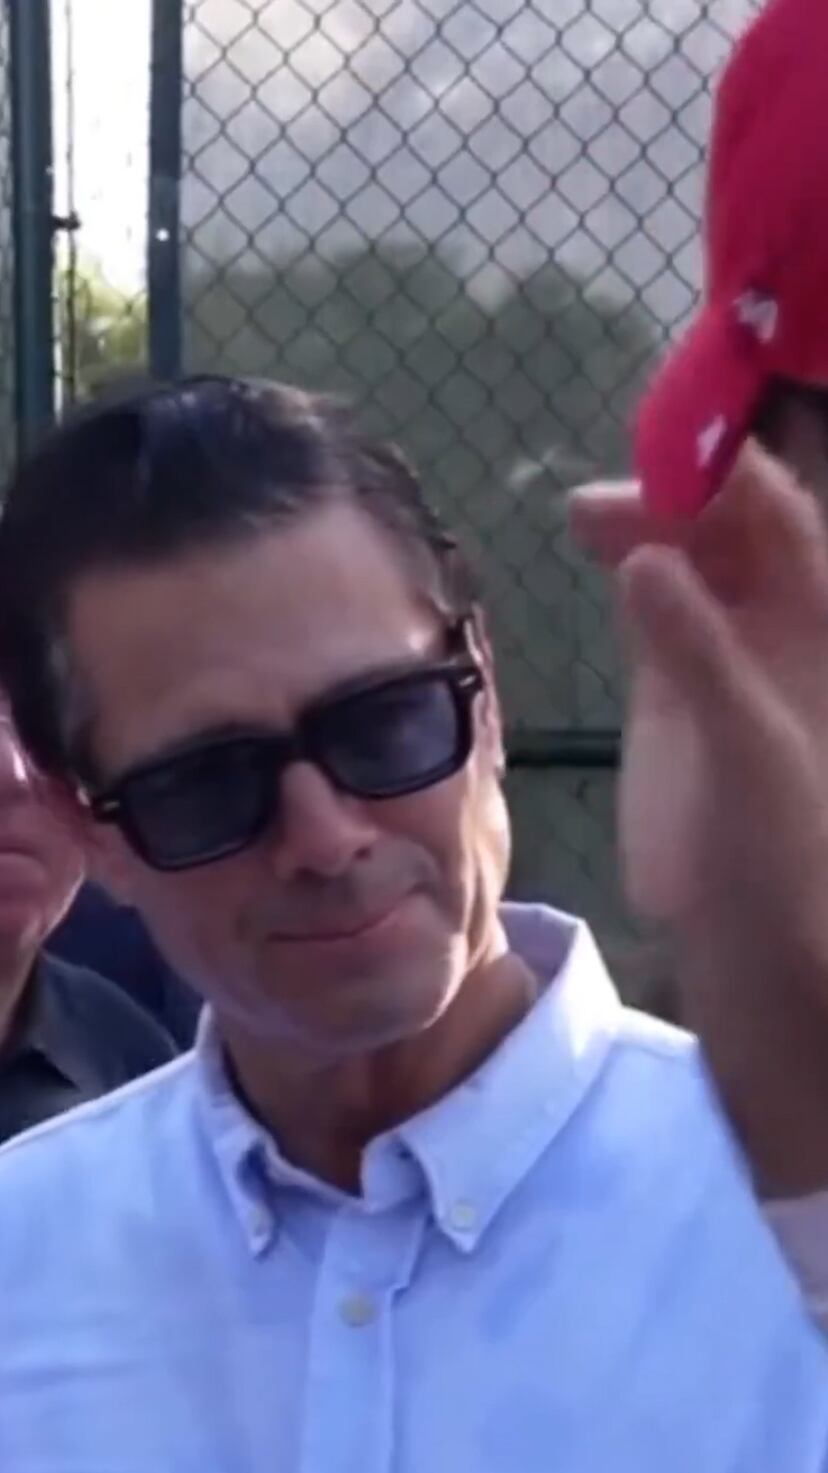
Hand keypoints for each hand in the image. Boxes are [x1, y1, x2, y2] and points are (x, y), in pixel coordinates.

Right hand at [570, 444, 827, 1196]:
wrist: (762, 948)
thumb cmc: (788, 855)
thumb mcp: (750, 749)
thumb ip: (699, 654)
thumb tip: (644, 556)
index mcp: (824, 629)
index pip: (787, 522)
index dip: (732, 475)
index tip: (668, 451)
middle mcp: (782, 628)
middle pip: (734, 527)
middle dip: (677, 493)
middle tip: (608, 492)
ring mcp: (726, 655)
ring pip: (690, 558)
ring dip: (646, 523)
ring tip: (585, 513)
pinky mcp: (675, 689)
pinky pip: (658, 605)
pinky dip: (630, 569)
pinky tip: (601, 548)